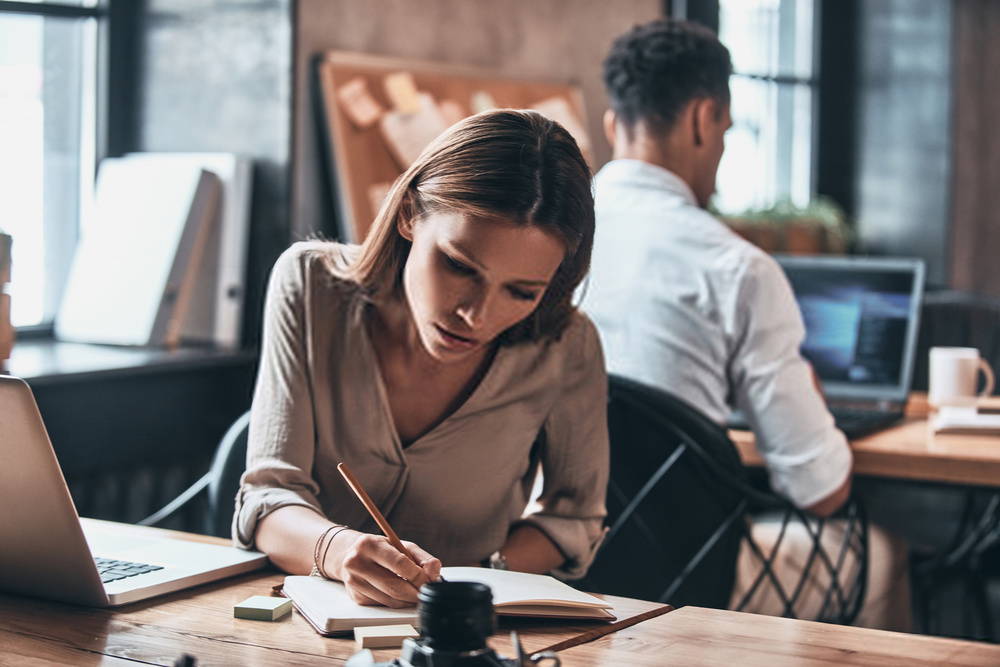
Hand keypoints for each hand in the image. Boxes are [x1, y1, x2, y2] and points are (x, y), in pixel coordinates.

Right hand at [327, 531, 441, 606]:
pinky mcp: (355, 597)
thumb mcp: (402, 546)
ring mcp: (354, 581)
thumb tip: (434, 573)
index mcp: (369, 544)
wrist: (350, 555)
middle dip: (415, 592)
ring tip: (416, 593)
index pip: (399, 564)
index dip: (418, 576)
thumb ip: (422, 558)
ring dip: (408, 600)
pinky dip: (396, 603)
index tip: (429, 581)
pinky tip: (400, 595)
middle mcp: (357, 562)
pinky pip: (383, 605)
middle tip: (426, 592)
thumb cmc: (381, 550)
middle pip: (394, 586)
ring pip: (389, 600)